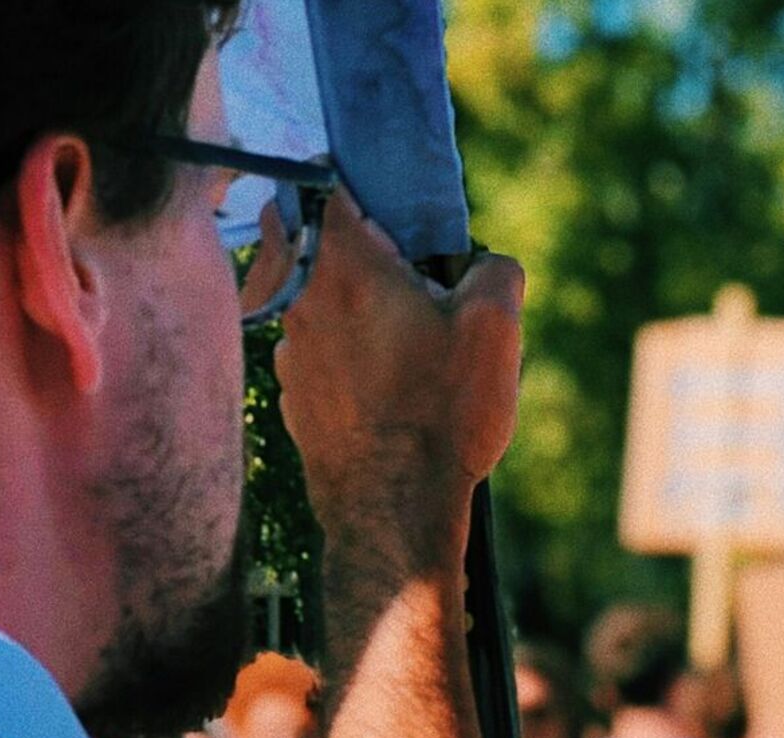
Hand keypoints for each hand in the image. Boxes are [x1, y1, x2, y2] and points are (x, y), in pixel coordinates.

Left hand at [255, 192, 523, 546]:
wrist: (394, 509)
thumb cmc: (441, 413)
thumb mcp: (494, 328)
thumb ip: (496, 270)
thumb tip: (487, 263)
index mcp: (342, 264)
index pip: (320, 182)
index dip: (356, 182)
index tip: (390, 207)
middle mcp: (298, 298)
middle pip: (301, 233)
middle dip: (344, 237)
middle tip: (401, 270)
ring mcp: (286, 349)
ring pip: (307, 294)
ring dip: (345, 298)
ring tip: (403, 338)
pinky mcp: (289, 392)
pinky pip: (311, 346)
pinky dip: (340, 347)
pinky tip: (385, 383)